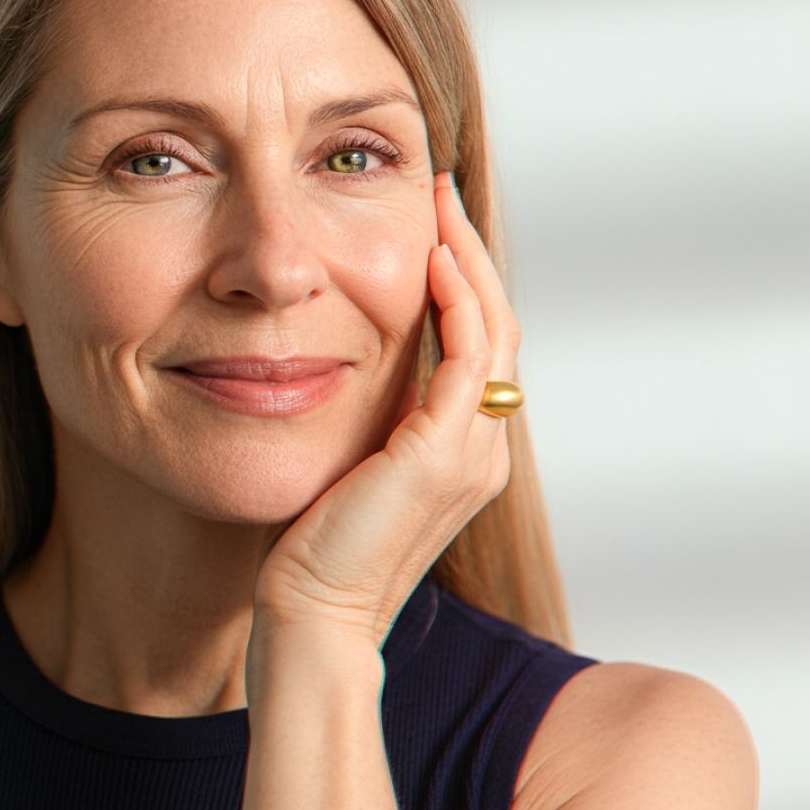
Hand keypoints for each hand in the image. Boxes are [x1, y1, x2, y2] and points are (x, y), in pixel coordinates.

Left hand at [250, 171, 521, 649]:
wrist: (310, 616)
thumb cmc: (315, 550)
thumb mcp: (351, 467)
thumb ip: (371, 421)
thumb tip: (341, 363)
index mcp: (465, 452)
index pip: (481, 347)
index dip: (463, 281)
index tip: (431, 226)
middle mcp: (483, 450)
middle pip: (498, 327)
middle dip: (471, 253)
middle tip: (441, 192)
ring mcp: (471, 454)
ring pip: (493, 331)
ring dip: (468, 260)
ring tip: (438, 204)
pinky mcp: (442, 455)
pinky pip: (468, 355)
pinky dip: (456, 300)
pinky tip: (430, 257)